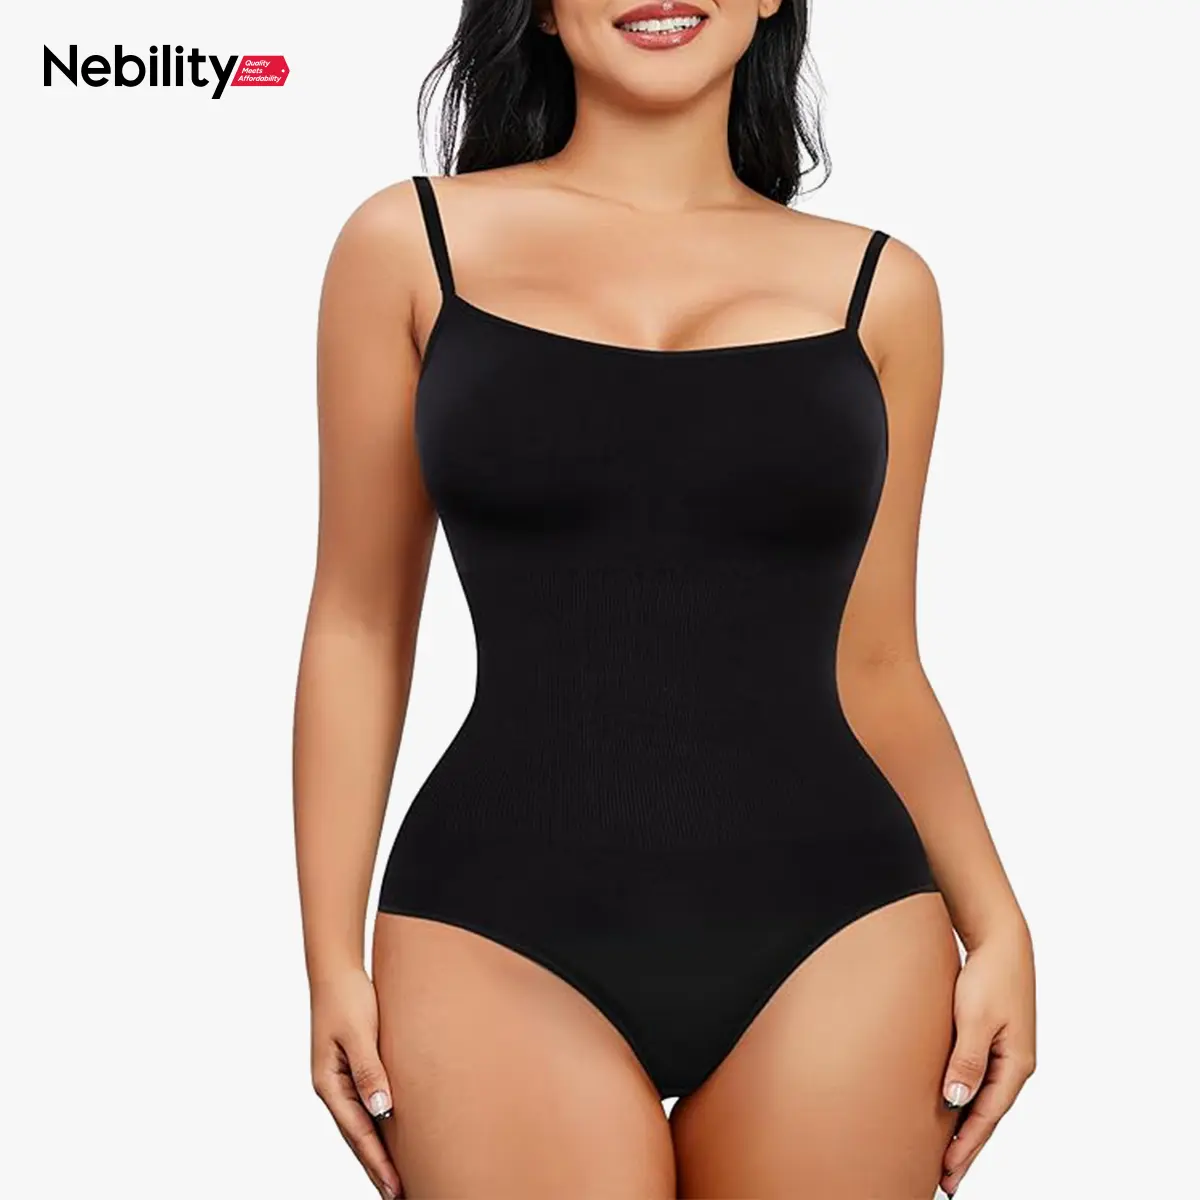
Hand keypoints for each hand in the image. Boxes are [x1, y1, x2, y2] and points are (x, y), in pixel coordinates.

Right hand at [310, 967, 403, 1199]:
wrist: (337, 971)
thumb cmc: (347, 998)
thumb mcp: (359, 1033)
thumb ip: (370, 1071)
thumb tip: (382, 1111)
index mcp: (329, 1084)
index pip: (358, 1134)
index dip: (378, 1163)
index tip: (396, 1188)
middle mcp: (333, 1088)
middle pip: (357, 1138)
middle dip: (377, 1168)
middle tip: (399, 1195)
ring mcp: (340, 1081)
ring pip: (361, 1125)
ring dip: (377, 1152)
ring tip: (396, 1179)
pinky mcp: (352, 1069)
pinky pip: (366, 1107)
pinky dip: (378, 1127)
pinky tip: (390, 1137)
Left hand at [940, 922, 1035, 1195]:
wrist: (1001, 940)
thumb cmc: (989, 974)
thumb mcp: (974, 1017)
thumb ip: (966, 1059)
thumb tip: (956, 1101)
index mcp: (1016, 1064)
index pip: (986, 1117)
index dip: (966, 1147)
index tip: (947, 1173)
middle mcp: (1014, 1065)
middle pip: (987, 1116)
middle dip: (966, 1149)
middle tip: (944, 1180)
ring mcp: (1006, 1054)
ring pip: (983, 1101)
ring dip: (965, 1128)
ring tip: (945, 1156)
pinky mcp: (993, 1041)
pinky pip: (978, 1081)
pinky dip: (966, 1102)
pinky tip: (951, 1110)